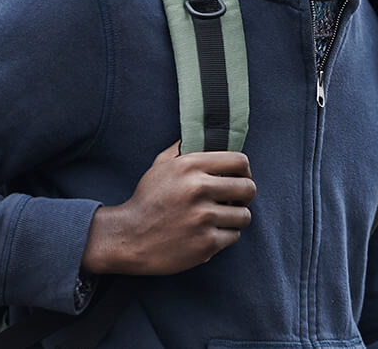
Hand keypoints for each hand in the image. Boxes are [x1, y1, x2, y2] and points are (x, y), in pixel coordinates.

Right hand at [81, 141, 255, 274]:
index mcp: (190, 166)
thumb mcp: (160, 166)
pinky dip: (225, 237)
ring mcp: (203, 218)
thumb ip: (183, 149)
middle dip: (245, 196)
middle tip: (236, 201)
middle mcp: (198, 189)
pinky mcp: (206, 243)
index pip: (239, 161)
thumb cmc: (147, 200)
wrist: (129, 238)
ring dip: (235, 218)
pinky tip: (209, 234)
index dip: (245, 170)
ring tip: (221, 219)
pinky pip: (234, 236)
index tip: (240, 178)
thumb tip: (202, 133)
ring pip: (244, 216)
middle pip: (248, 188)